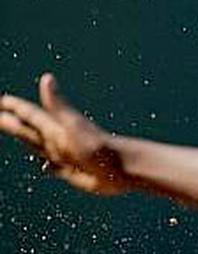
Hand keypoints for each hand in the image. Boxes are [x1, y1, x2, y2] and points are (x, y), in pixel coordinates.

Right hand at [0, 73, 130, 195]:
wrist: (125, 167)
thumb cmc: (100, 147)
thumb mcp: (73, 125)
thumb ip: (57, 105)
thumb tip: (47, 78)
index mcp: (55, 128)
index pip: (30, 114)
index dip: (15, 107)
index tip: (2, 101)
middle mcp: (58, 141)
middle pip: (29, 130)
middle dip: (12, 123)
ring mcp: (66, 156)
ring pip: (39, 147)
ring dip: (25, 141)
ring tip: (15, 135)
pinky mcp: (73, 172)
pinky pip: (54, 169)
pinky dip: (45, 166)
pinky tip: (42, 165)